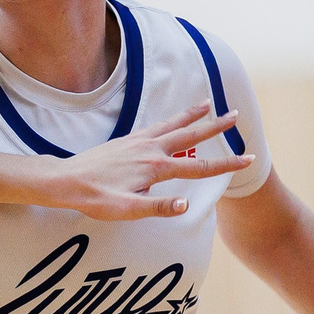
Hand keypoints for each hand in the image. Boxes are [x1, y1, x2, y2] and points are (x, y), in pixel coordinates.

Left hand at [60, 101, 255, 220]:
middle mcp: (149, 149)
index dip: (225, 164)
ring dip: (193, 115)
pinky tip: (173, 120)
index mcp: (155, 167)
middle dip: (215, 126)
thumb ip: (158, 207)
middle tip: (236, 115)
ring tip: (209, 103)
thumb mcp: (127, 210)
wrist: (65, 180)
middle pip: (190, 135)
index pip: (199, 166)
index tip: (248, 159)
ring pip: (173, 124)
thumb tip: (187, 203)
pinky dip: (171, 119)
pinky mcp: (127, 139)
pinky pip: (156, 125)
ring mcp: (138, 141)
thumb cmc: (95, 198)